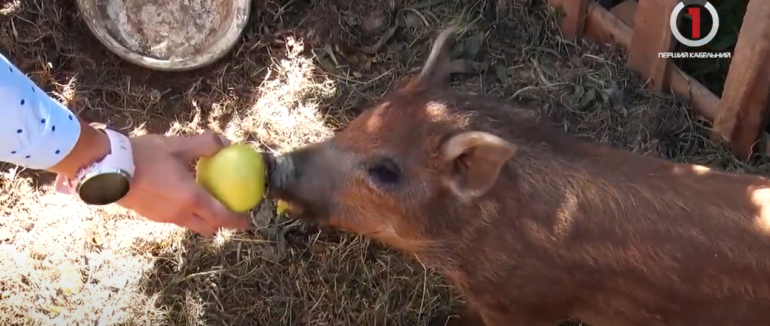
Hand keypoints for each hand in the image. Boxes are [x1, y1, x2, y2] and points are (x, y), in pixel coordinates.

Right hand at [117, 131, 248, 236]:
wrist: (107, 169)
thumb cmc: (144, 156)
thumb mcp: (178, 145)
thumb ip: (205, 144)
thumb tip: (224, 143)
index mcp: (191, 199)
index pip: (221, 216)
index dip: (236, 221)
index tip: (247, 222)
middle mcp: (179, 214)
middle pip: (206, 227)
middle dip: (220, 224)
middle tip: (228, 214)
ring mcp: (163, 218)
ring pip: (190, 224)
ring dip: (202, 219)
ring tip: (205, 204)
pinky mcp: (150, 216)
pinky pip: (175, 219)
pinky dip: (185, 213)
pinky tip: (180, 197)